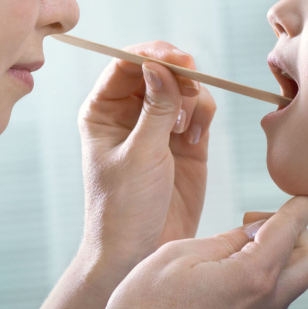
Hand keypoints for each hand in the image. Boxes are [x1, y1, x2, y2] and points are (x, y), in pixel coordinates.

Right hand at [66, 196, 307, 308]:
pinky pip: (272, 301)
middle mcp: (265, 305)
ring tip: (235, 246)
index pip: (293, 228)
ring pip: (293, 282)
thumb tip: (251, 232)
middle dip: (296, 231)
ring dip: (280, 255)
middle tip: (255, 222)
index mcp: (253, 276)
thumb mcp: (180, 255)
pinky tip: (227, 271)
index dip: (303, 204)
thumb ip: (225, 239)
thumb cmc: (144, 308)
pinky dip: (265, 277)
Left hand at [78, 42, 216, 269]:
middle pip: (158, 69)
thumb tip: (160, 64)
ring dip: (192, 97)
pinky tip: (195, 139)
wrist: (139, 254)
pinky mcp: (186, 141)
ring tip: (185, 129)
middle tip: (192, 85)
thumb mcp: (139, 155)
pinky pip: (200, 109)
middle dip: (179, 73)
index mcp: (103, 111)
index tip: (179, 59)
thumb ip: (155, 108)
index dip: (153, 54)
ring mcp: (159, 125)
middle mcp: (129, 112)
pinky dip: (204, 114)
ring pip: (183, 87)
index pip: (126, 63)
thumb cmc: (124, 208)